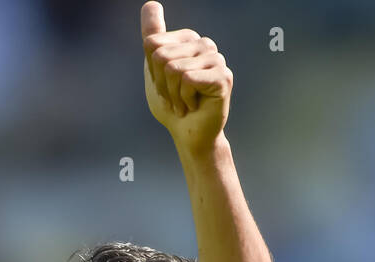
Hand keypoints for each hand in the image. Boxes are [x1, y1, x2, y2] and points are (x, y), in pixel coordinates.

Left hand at [141, 1, 231, 155]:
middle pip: (161, 56)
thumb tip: (151, 3)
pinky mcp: (223, 76)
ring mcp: (216, 59)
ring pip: (173, 68)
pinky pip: (187, 80)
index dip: (152, 71)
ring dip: (173, 95)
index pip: (152, 43)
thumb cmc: (173, 105)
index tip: (165, 85)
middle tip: (176, 98)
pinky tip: (195, 105)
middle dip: (162, 85)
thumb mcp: (154, 68)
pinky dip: (184, 99)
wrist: (189, 134)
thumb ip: (152, 35)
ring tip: (185, 103)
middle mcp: (204, 44)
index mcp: (188, 39)